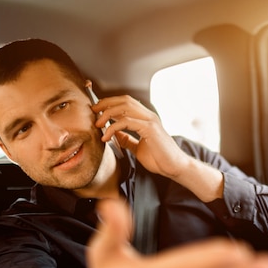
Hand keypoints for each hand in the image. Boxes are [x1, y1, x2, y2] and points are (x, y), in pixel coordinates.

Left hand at [92, 95, 223, 201]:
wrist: (174, 167)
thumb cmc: (159, 159)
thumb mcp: (138, 148)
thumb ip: (128, 140)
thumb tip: (116, 135)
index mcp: (146, 118)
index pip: (126, 102)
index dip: (110, 102)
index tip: (96, 109)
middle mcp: (148, 116)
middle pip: (123, 100)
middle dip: (105, 103)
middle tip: (93, 112)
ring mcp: (150, 121)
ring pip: (124, 107)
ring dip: (107, 113)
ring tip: (97, 124)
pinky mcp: (150, 129)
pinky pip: (127, 122)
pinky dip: (113, 127)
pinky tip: (106, 137)